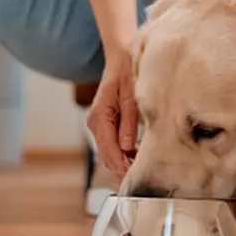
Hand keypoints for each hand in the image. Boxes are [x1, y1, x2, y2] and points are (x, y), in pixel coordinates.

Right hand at [86, 51, 139, 180]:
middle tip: (138, 180)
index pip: (109, 149)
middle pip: (107, 154)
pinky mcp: (107, 122)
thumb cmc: (127, 71)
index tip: (131, 177)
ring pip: (109, 151)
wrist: (122, 55)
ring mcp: (100, 123)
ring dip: (122, 161)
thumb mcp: (131, 96)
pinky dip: (122, 152)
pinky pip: (112, 143)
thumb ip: (129, 122)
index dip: (121, 165)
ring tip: (139, 170)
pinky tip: (135, 156)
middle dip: (121, 168)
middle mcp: (96, 122)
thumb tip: (127, 147)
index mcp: (100, 117)